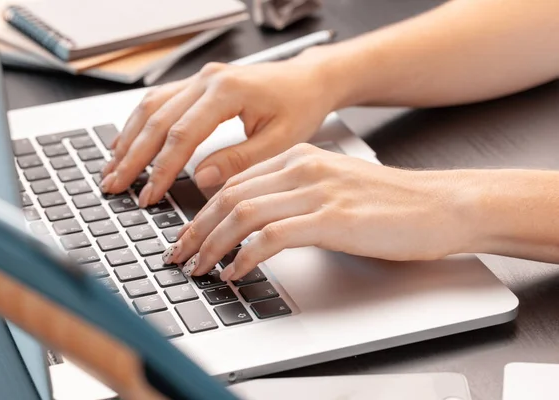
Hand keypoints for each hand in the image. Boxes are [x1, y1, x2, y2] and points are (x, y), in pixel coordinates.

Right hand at [100, 56, 337, 207]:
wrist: (308, 80)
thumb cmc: (299, 106)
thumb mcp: (279, 141)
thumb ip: (239, 159)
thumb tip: (200, 177)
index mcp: (227, 91)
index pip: (181, 134)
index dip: (161, 169)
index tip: (149, 195)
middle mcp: (207, 80)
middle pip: (156, 120)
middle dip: (133, 157)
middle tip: (115, 186)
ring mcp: (200, 79)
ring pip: (151, 107)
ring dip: (129, 139)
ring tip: (112, 168)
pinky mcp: (199, 85)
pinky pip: (160, 102)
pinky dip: (140, 124)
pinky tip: (128, 142)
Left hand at [161, 143, 474, 280]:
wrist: (440, 206)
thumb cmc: (390, 203)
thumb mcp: (332, 188)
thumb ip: (293, 197)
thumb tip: (254, 225)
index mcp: (299, 157)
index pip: (233, 182)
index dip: (202, 212)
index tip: (188, 236)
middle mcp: (302, 168)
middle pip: (228, 195)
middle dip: (196, 230)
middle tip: (180, 256)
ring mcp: (316, 191)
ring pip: (242, 213)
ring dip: (212, 244)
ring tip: (200, 268)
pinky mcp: (331, 219)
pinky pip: (271, 236)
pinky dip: (245, 256)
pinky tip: (237, 272)